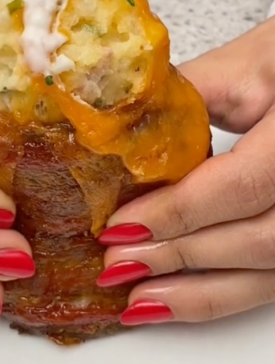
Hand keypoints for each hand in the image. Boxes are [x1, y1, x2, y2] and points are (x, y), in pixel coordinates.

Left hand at [97, 17, 274, 325]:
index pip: (242, 183)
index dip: (176, 212)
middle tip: (115, 264)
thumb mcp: (240, 63)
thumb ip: (176, 100)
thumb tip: (105, 136)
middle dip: (179, 256)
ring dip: (199, 292)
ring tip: (137, 297)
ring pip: (272, 271)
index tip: (117, 226)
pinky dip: (222, 294)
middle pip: (261, 239)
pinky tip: (175, 300)